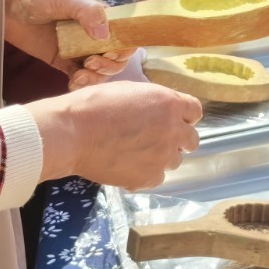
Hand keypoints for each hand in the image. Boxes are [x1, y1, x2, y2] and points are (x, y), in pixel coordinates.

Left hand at [3, 0, 137, 81]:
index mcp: (99, 16)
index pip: (123, 35)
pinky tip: (73, 84)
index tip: (109, 54)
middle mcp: (92, 34)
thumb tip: (105, 36)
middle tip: (90, 64)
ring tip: (79, 77)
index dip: (123, 48)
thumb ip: (88, 12)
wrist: (4, 6)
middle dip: (109, 66)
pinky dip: (80, 84)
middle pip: (114, 57)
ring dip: (96, 78)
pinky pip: (79, 77)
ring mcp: (77, 49)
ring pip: (99, 70)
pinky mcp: (62, 61)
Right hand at [29, 79, 202, 189]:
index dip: (184, 116)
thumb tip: (159, 111)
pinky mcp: (148, 178)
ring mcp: (162, 157)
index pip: (195, 111)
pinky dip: (145, 174)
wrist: (73, 133)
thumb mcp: (131, 90)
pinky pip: (157, 177)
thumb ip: (154, 102)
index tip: (173, 120)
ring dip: (160, 157)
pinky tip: (127, 166)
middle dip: (177, 139)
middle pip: (191, 140)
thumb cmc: (95, 105)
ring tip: (135, 153)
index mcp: (170, 103)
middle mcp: (173, 130)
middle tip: (155, 139)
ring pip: (174, 160)